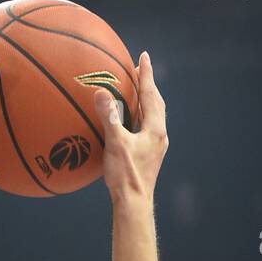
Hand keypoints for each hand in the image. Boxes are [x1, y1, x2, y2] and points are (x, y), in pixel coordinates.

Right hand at [92, 51, 167, 202]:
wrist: (134, 204)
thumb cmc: (125, 175)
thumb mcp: (115, 144)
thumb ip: (109, 117)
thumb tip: (102, 92)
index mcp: (155, 129)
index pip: (151, 94)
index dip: (146, 74)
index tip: (143, 56)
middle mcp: (159, 135)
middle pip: (157, 103)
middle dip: (149, 85)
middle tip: (140, 70)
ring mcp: (156, 146)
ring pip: (154, 116)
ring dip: (146, 100)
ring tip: (137, 91)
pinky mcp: (150, 155)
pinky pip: (147, 127)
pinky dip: (141, 116)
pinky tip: (131, 121)